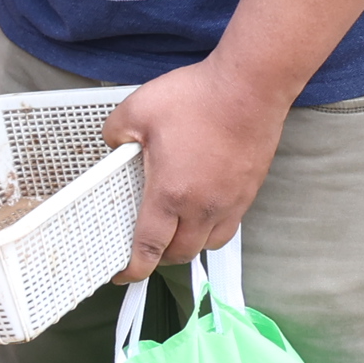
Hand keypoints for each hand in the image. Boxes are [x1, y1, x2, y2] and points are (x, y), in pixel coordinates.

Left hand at [101, 59, 291, 280]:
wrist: (250, 87)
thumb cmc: (197, 97)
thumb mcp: (137, 109)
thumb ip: (115, 134)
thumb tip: (113, 147)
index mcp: (171, 193)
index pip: (150, 246)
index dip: (134, 268)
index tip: (123, 275)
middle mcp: (203, 207)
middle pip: (180, 253)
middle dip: (159, 259)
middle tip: (144, 249)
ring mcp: (230, 201)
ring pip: (207, 244)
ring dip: (187, 246)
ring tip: (173, 233)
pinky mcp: (249, 191)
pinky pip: (228, 226)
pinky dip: (211, 230)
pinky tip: (200, 212)